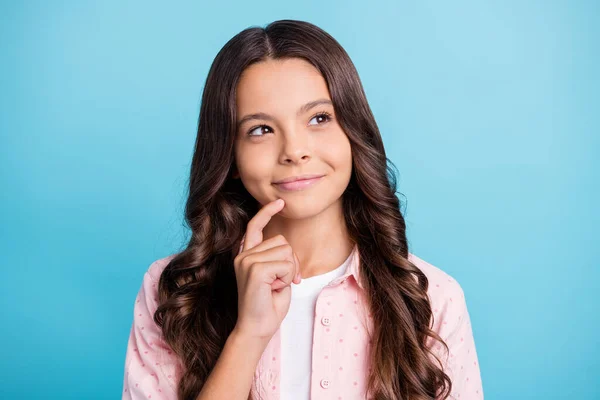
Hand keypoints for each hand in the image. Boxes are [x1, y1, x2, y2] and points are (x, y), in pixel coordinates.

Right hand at [232, 198, 300, 341]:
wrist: (257, 328)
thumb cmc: (268, 306)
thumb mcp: (276, 277)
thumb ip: (279, 259)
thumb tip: (288, 249)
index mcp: (246, 255)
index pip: (256, 226)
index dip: (267, 212)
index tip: (280, 202)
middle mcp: (243, 255)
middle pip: (282, 241)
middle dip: (291, 262)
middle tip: (282, 282)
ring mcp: (247, 260)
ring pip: (286, 252)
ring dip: (289, 272)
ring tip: (275, 287)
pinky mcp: (254, 269)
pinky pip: (286, 265)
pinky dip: (287, 278)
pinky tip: (274, 289)